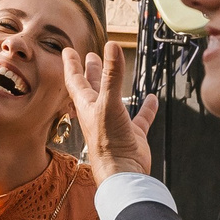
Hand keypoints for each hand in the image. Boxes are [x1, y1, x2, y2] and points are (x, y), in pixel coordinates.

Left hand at [62, 42, 160, 183]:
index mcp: (87, 105)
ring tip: (116, 71)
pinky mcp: (132, 135)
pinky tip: (152, 99)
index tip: (68, 50)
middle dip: (90, 71)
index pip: (75, 80)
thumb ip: (112, 74)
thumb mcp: (109, 103)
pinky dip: (146, 108)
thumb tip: (112, 45)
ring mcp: (115, 124)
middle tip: (90, 56)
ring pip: (114, 100)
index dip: (72, 64)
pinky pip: (140, 118)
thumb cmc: (109, 142)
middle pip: (92, 87)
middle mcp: (99, 113)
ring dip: (114, 86)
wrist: (123, 174)